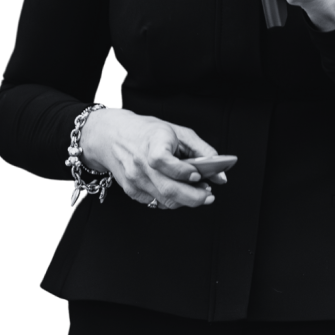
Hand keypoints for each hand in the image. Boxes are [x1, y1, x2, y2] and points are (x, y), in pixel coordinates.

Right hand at [80, 107, 226, 209]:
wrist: (112, 136)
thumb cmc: (148, 132)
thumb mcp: (178, 132)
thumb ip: (202, 151)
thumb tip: (221, 174)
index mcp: (151, 143)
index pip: (163, 161)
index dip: (182, 171)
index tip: (198, 175)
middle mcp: (140, 164)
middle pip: (167, 189)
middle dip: (193, 197)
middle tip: (209, 195)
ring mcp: (134, 180)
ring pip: (164, 200)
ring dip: (186, 201)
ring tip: (199, 193)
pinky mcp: (132, 191)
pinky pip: (157, 202)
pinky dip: (172, 200)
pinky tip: (180, 191)